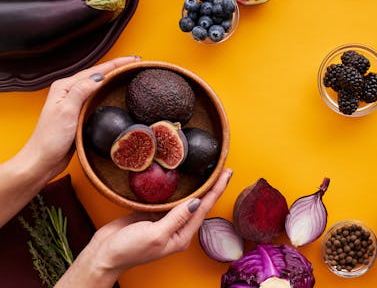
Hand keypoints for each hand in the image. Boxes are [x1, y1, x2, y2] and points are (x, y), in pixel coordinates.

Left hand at [22, 56, 139, 177]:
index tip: (133, 60)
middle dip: (117, 67)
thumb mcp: (66, 111)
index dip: (116, 64)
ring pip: (97, 85)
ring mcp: (73, 102)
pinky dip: (108, 91)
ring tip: (129, 73)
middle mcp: (69, 92)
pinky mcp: (78, 113)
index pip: (95, 71)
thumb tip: (99, 77)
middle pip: (97, 74)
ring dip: (113, 78)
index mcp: (64, 87)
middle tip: (135, 63)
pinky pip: (97, 97)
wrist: (42, 160)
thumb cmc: (50, 138)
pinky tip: (115, 93)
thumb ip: (81, 91)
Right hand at [56, 168, 232, 287]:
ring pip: (186, 201)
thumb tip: (197, 202)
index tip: (227, 174)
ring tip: (210, 172)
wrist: (103, 254)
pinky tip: (184, 180)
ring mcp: (166, 221)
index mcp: (181, 236)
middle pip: (199, 204)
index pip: (204, 209)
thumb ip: (177, 218)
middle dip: (212, 187)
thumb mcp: (156, 234)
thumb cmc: (128, 250)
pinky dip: (178, 189)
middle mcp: (177, 228)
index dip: (217, 190)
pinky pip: (170, 200)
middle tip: (223, 169)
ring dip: (198, 187)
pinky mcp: (153, 215)